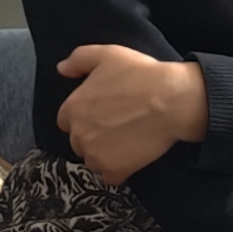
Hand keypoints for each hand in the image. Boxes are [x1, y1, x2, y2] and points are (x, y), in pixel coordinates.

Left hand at [54, 43, 206, 184]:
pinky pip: (109, 176)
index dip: (85, 116)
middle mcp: (79, 134)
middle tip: (117, 126)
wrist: (171, 100)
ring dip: (104, 154)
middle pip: (79, 142)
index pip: (67, 120)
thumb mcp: (107, 54)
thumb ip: (79, 59)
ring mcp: (95, 154)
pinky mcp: (114, 170)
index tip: (104, 113)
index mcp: (73, 107)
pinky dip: (118, 170)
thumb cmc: (141, 74)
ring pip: (92, 160)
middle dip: (93, 136)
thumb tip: (62, 69)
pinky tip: (132, 155)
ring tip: (126, 140)